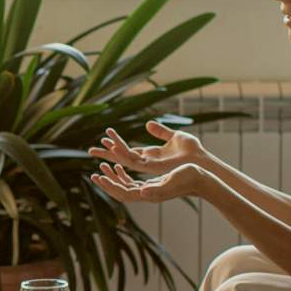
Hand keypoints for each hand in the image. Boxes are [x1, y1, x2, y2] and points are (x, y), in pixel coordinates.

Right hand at [87, 121, 206, 175]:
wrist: (200, 158)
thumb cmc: (191, 150)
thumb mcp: (174, 135)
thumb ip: (160, 131)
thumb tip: (148, 123)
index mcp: (150, 155)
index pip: (128, 151)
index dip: (115, 146)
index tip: (104, 138)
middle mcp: (146, 161)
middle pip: (121, 158)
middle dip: (106, 154)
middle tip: (90, 150)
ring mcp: (148, 165)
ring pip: (123, 159)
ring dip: (111, 153)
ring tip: (96, 148)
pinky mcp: (152, 166)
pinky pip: (132, 160)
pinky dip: (121, 153)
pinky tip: (112, 148)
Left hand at [90, 162, 208, 203]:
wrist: (201, 180)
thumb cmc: (189, 178)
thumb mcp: (172, 181)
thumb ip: (157, 189)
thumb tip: (142, 193)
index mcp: (149, 194)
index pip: (123, 193)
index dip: (109, 186)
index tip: (97, 177)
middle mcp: (147, 194)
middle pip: (121, 192)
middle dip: (107, 183)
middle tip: (93, 174)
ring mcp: (149, 191)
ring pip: (125, 186)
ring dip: (113, 177)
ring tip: (103, 167)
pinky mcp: (152, 185)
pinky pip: (132, 182)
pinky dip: (123, 175)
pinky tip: (119, 167)